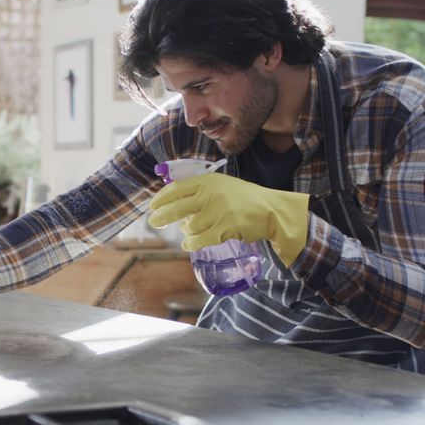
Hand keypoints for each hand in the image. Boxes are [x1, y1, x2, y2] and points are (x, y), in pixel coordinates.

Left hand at [148, 173, 309, 265]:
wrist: (271, 211)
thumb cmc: (245, 199)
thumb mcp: (222, 186)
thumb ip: (201, 190)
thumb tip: (173, 201)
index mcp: (208, 181)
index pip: (177, 188)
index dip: (161, 198)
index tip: (153, 205)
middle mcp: (210, 194)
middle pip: (176, 207)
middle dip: (161, 216)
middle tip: (154, 222)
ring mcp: (217, 212)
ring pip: (189, 227)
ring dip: (188, 231)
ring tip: (193, 231)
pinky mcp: (224, 229)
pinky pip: (199, 240)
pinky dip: (191, 243)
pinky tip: (188, 244)